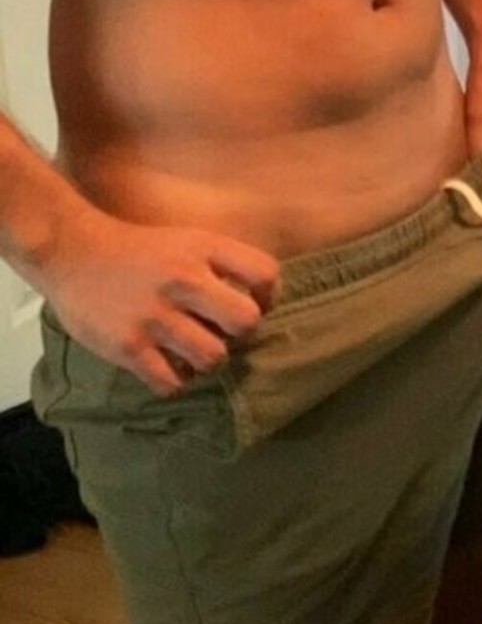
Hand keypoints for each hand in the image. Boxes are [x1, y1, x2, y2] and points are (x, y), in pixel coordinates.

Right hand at [41, 207, 281, 397]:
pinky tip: (167, 368)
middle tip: (221, 333)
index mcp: (203, 249)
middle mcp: (183, 280)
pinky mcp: (128, 346)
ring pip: (213, 358)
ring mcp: (155, 316)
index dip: (268, 296)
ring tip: (191, 352)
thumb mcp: (187, 240)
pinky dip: (175, 382)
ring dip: (207, 361)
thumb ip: (222, 266)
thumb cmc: (138, 251)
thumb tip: (258, 304)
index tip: (253, 304)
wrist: (71, 251)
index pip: (265, 273)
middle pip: (247, 322)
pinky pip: (172, 383)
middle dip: (240, 334)